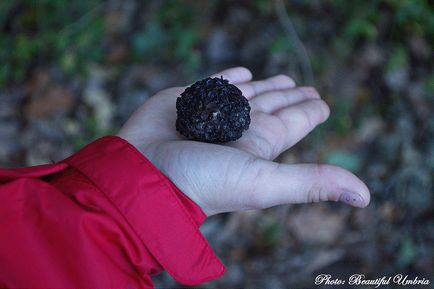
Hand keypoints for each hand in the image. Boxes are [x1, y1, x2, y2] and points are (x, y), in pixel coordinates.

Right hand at [118, 67, 369, 215]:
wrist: (143, 175)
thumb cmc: (203, 181)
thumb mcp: (263, 183)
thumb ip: (312, 183)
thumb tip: (365, 197)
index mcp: (260, 144)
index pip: (294, 122)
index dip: (310, 110)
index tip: (321, 102)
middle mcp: (239, 129)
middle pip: (272, 106)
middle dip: (288, 95)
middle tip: (302, 87)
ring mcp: (212, 114)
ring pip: (245, 94)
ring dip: (262, 85)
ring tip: (278, 79)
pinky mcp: (186, 100)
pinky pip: (212, 84)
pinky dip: (227, 78)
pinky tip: (239, 73)